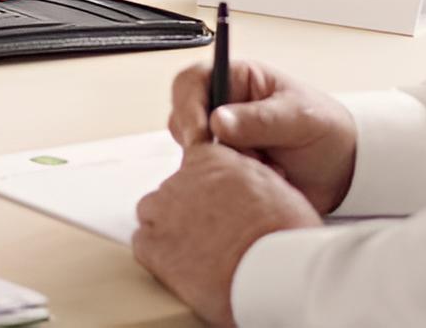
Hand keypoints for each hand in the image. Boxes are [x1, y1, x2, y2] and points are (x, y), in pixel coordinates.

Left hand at [134, 142, 321, 325]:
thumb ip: (244, 176)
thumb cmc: (281, 228)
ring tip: (196, 250)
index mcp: (211, 158)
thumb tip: (242, 186)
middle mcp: (181, 178)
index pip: (193, 161)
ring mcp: (162, 210)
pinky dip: (158, 255)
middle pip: (173, 188)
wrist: (271, 266)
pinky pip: (143, 243)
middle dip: (187, 209)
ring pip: (152, 212)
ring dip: (168, 228)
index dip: (204, 185)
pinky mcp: (152, 244)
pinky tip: (182, 266)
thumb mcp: (271, 184)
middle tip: (211, 232)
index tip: (214, 202)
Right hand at [167, 59, 357, 214]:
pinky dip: (225, 183)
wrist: (344, 172)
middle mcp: (224, 107)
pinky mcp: (227, 169)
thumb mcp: (300, 117)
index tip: (201, 135)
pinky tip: (257, 181)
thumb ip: (260, 119)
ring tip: (259, 167)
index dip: (188, 105)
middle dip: (202, 141)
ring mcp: (223, 140)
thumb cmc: (326, 130)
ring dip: (219, 164)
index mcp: (239, 80)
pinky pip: (207, 176)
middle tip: (232, 158)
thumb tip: (218, 121)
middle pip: (183, 117)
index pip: (193, 80)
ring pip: (193, 151)